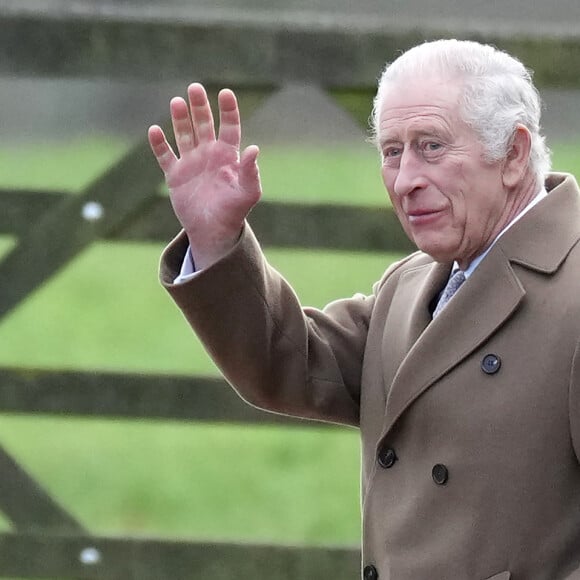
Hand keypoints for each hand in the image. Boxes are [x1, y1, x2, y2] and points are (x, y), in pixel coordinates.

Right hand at [148, 83, 261, 268]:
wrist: (213, 232)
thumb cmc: (234, 212)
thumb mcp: (248, 193)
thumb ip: (251, 171)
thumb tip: (255, 148)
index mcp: (228, 156)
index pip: (229, 127)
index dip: (228, 110)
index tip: (226, 93)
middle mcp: (209, 155)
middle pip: (204, 124)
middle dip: (199, 106)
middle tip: (195, 88)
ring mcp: (191, 163)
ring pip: (184, 134)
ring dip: (180, 119)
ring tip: (176, 102)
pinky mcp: (175, 176)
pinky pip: (165, 155)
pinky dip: (159, 144)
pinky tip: (154, 130)